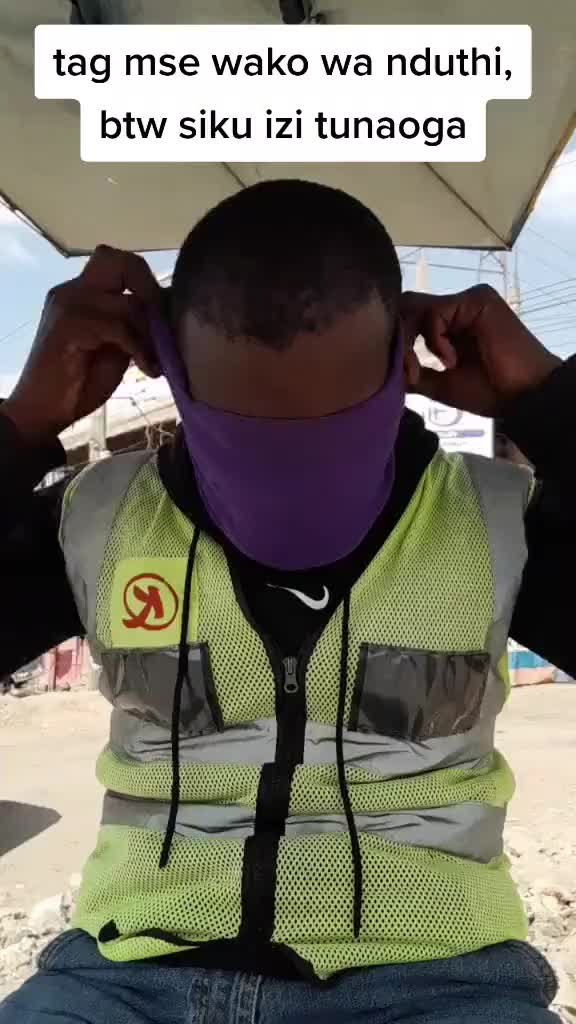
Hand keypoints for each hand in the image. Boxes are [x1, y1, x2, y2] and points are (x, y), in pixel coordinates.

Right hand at [2, 245, 161, 442]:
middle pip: (117, 260)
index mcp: (82, 292)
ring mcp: (68, 305)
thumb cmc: (81, 382)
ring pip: (126, 303)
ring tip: (153, 361)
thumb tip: (169, 308)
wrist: (44, 411)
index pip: (118, 262)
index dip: (145, 282)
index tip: (162, 317)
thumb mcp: (117, 347)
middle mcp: (72, 290)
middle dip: (147, 288)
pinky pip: (119, 327)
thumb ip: (134, 324)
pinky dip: (139, 348)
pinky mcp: (69, 326)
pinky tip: (147, 369)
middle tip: (161, 325)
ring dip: (149, 334)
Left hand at [401, 284, 561, 416]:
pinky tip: (450, 360)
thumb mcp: (440, 383)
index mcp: (450, 325)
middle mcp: (457, 308)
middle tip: (407, 371)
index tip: (404, 377)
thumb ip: (416, 372)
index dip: (397, 343)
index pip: (409, 318)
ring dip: (411, 341)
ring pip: (416, 307)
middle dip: (398, 338)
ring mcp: (467, 302)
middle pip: (408, 307)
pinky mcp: (477, 300)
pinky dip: (434, 338)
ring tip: (421, 369)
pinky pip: (436, 311)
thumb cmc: (489, 392)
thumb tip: (386, 371)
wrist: (523, 397)